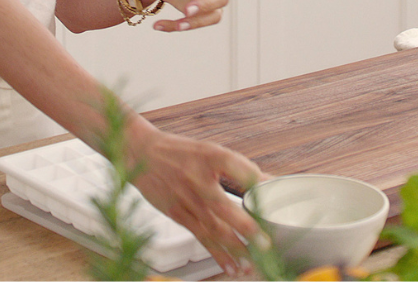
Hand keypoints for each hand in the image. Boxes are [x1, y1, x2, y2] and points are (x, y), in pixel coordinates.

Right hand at [125, 118, 261, 274]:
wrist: (141, 153)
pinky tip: (231, 266)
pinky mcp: (177, 214)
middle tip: (265, 244)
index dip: (258, 181)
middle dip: (246, 228)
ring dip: (234, 249)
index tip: (276, 192)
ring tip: (251, 265)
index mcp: (211, 156)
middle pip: (225, 207)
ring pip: (213, 229)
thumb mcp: (210, 151)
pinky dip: (217, 254)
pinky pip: (201, 237)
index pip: (240, 168)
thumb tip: (269, 183)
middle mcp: (198, 179)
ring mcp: (186, 199)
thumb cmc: (181, 152)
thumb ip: (238, 168)